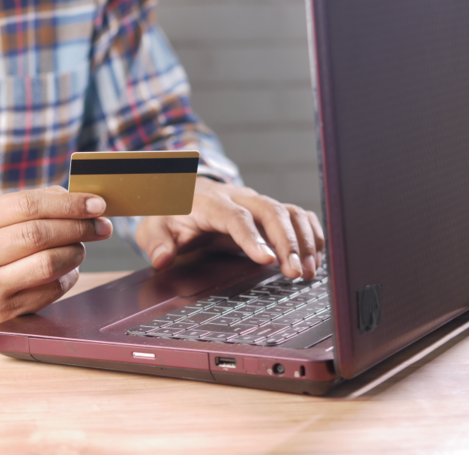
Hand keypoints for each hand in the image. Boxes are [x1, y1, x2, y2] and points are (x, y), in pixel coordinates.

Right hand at [0, 186, 112, 331]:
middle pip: (38, 234)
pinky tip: (67, 268)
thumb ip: (32, 202)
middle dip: (78, 227)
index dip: (67, 203)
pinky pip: (51, 290)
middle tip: (101, 225)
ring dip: (76, 252)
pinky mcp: (4, 312)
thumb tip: (78, 198)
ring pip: (48, 265)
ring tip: (80, 246)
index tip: (96, 204)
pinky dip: (68, 275)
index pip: (26, 205)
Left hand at [136, 177, 324, 278]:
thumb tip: (163, 260)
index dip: (253, 237)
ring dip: (303, 241)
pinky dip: (310, 234)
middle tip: (297, 273)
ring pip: (289, 212)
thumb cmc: (171, 214)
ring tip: (308, 272)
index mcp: (210, 202)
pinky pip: (298, 215)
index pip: (235, 217)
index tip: (267, 259)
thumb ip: (155, 243)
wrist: (184, 195)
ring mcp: (256, 202)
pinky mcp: (268, 210)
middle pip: (271, 211)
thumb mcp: (153, 227)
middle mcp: (239, 198)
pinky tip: (315, 258)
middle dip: (288, 243)